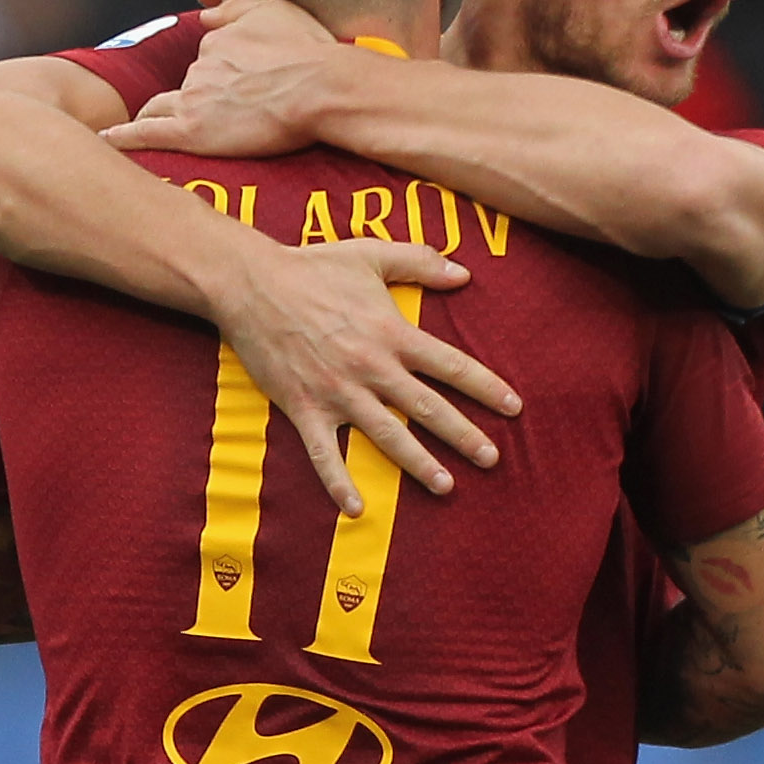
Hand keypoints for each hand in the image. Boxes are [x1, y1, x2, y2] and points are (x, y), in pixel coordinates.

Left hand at [105, 0, 346, 158]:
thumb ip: (235, 9)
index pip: (208, 58)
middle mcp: (199, 66)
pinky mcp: (191, 132)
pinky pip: (145, 134)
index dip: (220, 73)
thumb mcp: (276, 10)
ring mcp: (192, 99)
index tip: (233, 87)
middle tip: (212, 115)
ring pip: (161, 107)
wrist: (321, 88)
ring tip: (149, 128)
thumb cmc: (309, 50)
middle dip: (193, 97)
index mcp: (218, 40)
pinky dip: (123, 136)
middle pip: (187, 84)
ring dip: (154, 115)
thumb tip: (204, 16)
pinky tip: (108, 140)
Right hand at [210, 237, 521, 513]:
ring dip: (418, 463)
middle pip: (427, 407)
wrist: (249, 283)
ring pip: (387, 435)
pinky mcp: (303, 407)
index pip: (451, 365)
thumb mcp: (371, 255)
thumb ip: (420, 263)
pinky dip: (339, 482)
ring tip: (447, 485)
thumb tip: (464, 273)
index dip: (486, 387)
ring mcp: (337, 391)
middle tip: (492, 458)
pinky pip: (324, 453)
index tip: (513, 407)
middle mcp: (371, 366)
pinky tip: (357, 508)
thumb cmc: (312, 267)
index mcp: (392, 332)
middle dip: (463, 435)